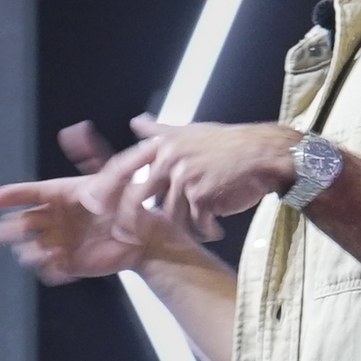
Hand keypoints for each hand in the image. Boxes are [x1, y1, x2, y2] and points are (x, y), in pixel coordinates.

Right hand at [0, 123, 182, 284]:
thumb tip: (79, 129)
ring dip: (31, 251)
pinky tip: (60, 264)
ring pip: (30, 249)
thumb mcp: (114, 177)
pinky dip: (49, 268)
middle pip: (19, 223)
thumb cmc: (128, 202)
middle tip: (0, 233)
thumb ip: (97, 155)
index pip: (21, 195)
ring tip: (47, 250)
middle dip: (7, 229)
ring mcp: (58, 242)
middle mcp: (52, 219)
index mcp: (56, 195)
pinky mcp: (68, 264)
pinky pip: (49, 270)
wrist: (145, 235)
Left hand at [105, 116, 302, 242]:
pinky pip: (194, 222)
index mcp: (163, 145)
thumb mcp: (189, 131)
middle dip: (130, 221)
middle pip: (137, 198)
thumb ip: (160, 130)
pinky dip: (205, 230)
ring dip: (185, 227)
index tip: (96, 206)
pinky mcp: (201, 193)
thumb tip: (136, 121)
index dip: (108, 188)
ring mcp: (184, 176)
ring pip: (170, 215)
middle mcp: (169, 158)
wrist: (264, 153)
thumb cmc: (228, 144)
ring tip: (200, 228)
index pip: (123, 167)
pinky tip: (214, 230)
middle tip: (128, 238)